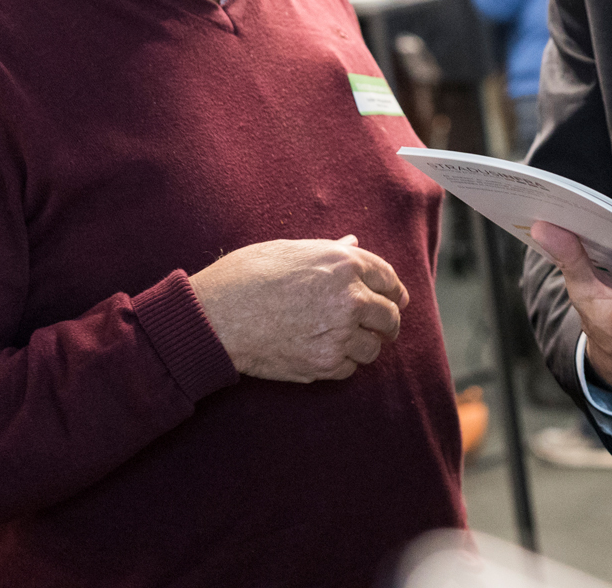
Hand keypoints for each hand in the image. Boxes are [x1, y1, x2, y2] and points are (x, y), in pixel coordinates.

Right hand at [189, 237, 406, 382]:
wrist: (217, 316)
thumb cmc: (246, 276)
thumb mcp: (291, 251)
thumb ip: (330, 251)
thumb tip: (353, 243)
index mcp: (344, 264)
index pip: (389, 278)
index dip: (393, 290)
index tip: (394, 299)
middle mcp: (349, 298)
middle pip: (390, 316)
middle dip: (387, 322)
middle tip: (380, 327)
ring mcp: (339, 334)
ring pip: (373, 347)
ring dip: (365, 345)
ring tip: (347, 340)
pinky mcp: (324, 364)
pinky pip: (349, 369)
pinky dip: (343, 363)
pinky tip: (326, 352)